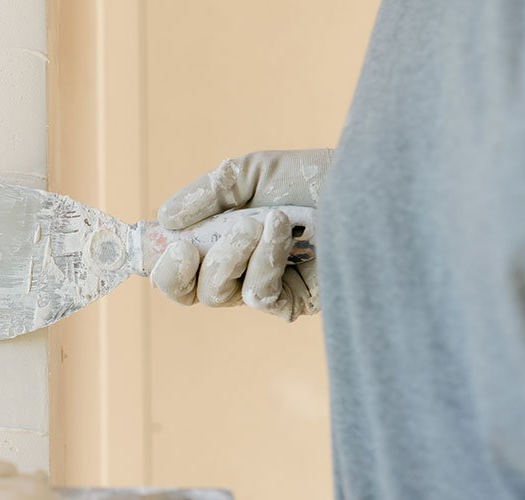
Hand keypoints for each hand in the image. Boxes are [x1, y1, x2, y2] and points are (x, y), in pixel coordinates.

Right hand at [151, 149, 330, 319]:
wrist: (367, 184)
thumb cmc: (310, 179)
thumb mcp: (249, 173)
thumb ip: (207, 194)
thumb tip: (164, 219)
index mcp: (218, 243)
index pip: (176, 270)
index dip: (158, 266)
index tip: (160, 244)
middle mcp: (237, 271)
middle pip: (188, 293)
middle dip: (182, 268)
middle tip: (190, 244)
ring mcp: (264, 288)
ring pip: (218, 294)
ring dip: (230, 255)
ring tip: (259, 220)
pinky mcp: (293, 301)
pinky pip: (258, 295)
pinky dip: (263, 260)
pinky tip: (282, 230)